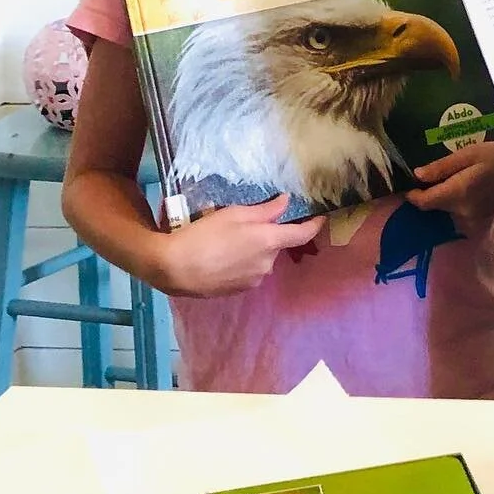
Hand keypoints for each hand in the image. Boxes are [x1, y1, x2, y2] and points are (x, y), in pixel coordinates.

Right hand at [155, 195, 321, 296]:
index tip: (320, 217)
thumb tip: (286, 203)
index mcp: (270, 242)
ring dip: (253, 250)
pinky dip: (242, 262)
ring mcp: (253, 280)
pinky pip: (248, 271)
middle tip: (245, 225)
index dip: (314, 225)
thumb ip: (265, 210)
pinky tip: (222, 257)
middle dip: (268, 235)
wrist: (173, 268)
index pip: (303, 234)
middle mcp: (268, 264)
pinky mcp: (238, 290)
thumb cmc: (204, 235)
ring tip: (227, 242)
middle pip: (277, 245)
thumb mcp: (234, 214)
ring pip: (262, 259)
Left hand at [406, 142, 493, 224]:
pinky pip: (460, 212)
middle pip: (435, 207)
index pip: (424, 202)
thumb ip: (443, 167)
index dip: (412, 195)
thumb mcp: (471, 154)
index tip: (408, 185)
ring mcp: (472, 218)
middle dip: (427, 195)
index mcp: (457, 194)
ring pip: (447, 210)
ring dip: (442, 198)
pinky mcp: (481, 219)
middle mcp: (462, 212)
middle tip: (425, 177)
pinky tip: (463, 186)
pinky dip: (456, 202)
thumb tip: (417, 175)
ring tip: (445, 179)